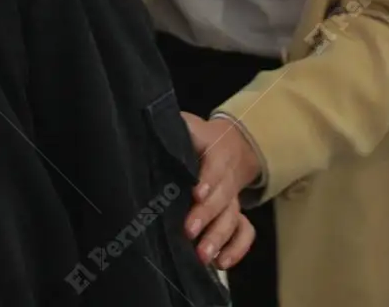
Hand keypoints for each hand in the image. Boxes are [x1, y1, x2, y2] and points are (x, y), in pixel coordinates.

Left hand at [181, 111, 259, 269]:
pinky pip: (245, 232)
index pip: (214, 166)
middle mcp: (227, 178)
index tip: (196, 192)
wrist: (230, 143)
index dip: (207, 179)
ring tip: (203, 256)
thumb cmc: (198, 137)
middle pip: (222, 198)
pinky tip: (221, 263)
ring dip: (219, 238)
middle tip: (188, 231)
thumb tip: (143, 129)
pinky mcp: (237, 214)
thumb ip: (171, 127)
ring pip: (232, 219)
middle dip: (206, 215)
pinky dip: (237, 249)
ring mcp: (233, 198)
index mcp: (215, 153)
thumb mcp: (186, 124)